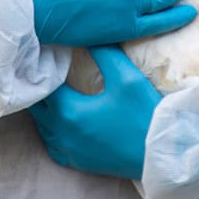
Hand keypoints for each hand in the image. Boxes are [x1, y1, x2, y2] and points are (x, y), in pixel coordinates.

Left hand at [28, 45, 160, 179]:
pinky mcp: (77, 163)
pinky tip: (62, 119)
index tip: (48, 54)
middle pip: (37, 107)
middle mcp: (61, 134)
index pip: (42, 85)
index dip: (43, 68)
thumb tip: (87, 35)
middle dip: (40, 87)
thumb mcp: (127, 77)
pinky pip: (52, 144)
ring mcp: (68, 151)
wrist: (162, 154)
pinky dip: (52, 130)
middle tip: (48, 69)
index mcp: (68, 112)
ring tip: (53, 90)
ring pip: (42, 127)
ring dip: (44, 109)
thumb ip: (104, 53)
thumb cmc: (144, 115)